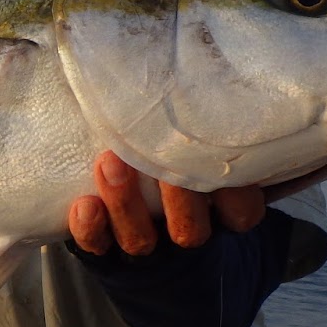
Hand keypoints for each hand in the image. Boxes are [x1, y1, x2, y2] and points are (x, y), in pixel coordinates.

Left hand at [68, 152, 264, 256]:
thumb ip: (217, 134)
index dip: (237, 198)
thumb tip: (231, 71)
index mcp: (222, 217)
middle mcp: (186, 237)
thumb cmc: (185, 180)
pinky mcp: (106, 255)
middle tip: (158, 157)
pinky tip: (84, 206)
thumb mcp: (212, 162)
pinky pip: (97, 250)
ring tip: (109, 161)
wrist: (154, 255)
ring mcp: (146, 251)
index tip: (223, 168)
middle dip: (177, 196)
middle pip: (191, 230)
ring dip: (125, 202)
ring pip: (141, 240)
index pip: (242, 215)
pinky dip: (90, 229)